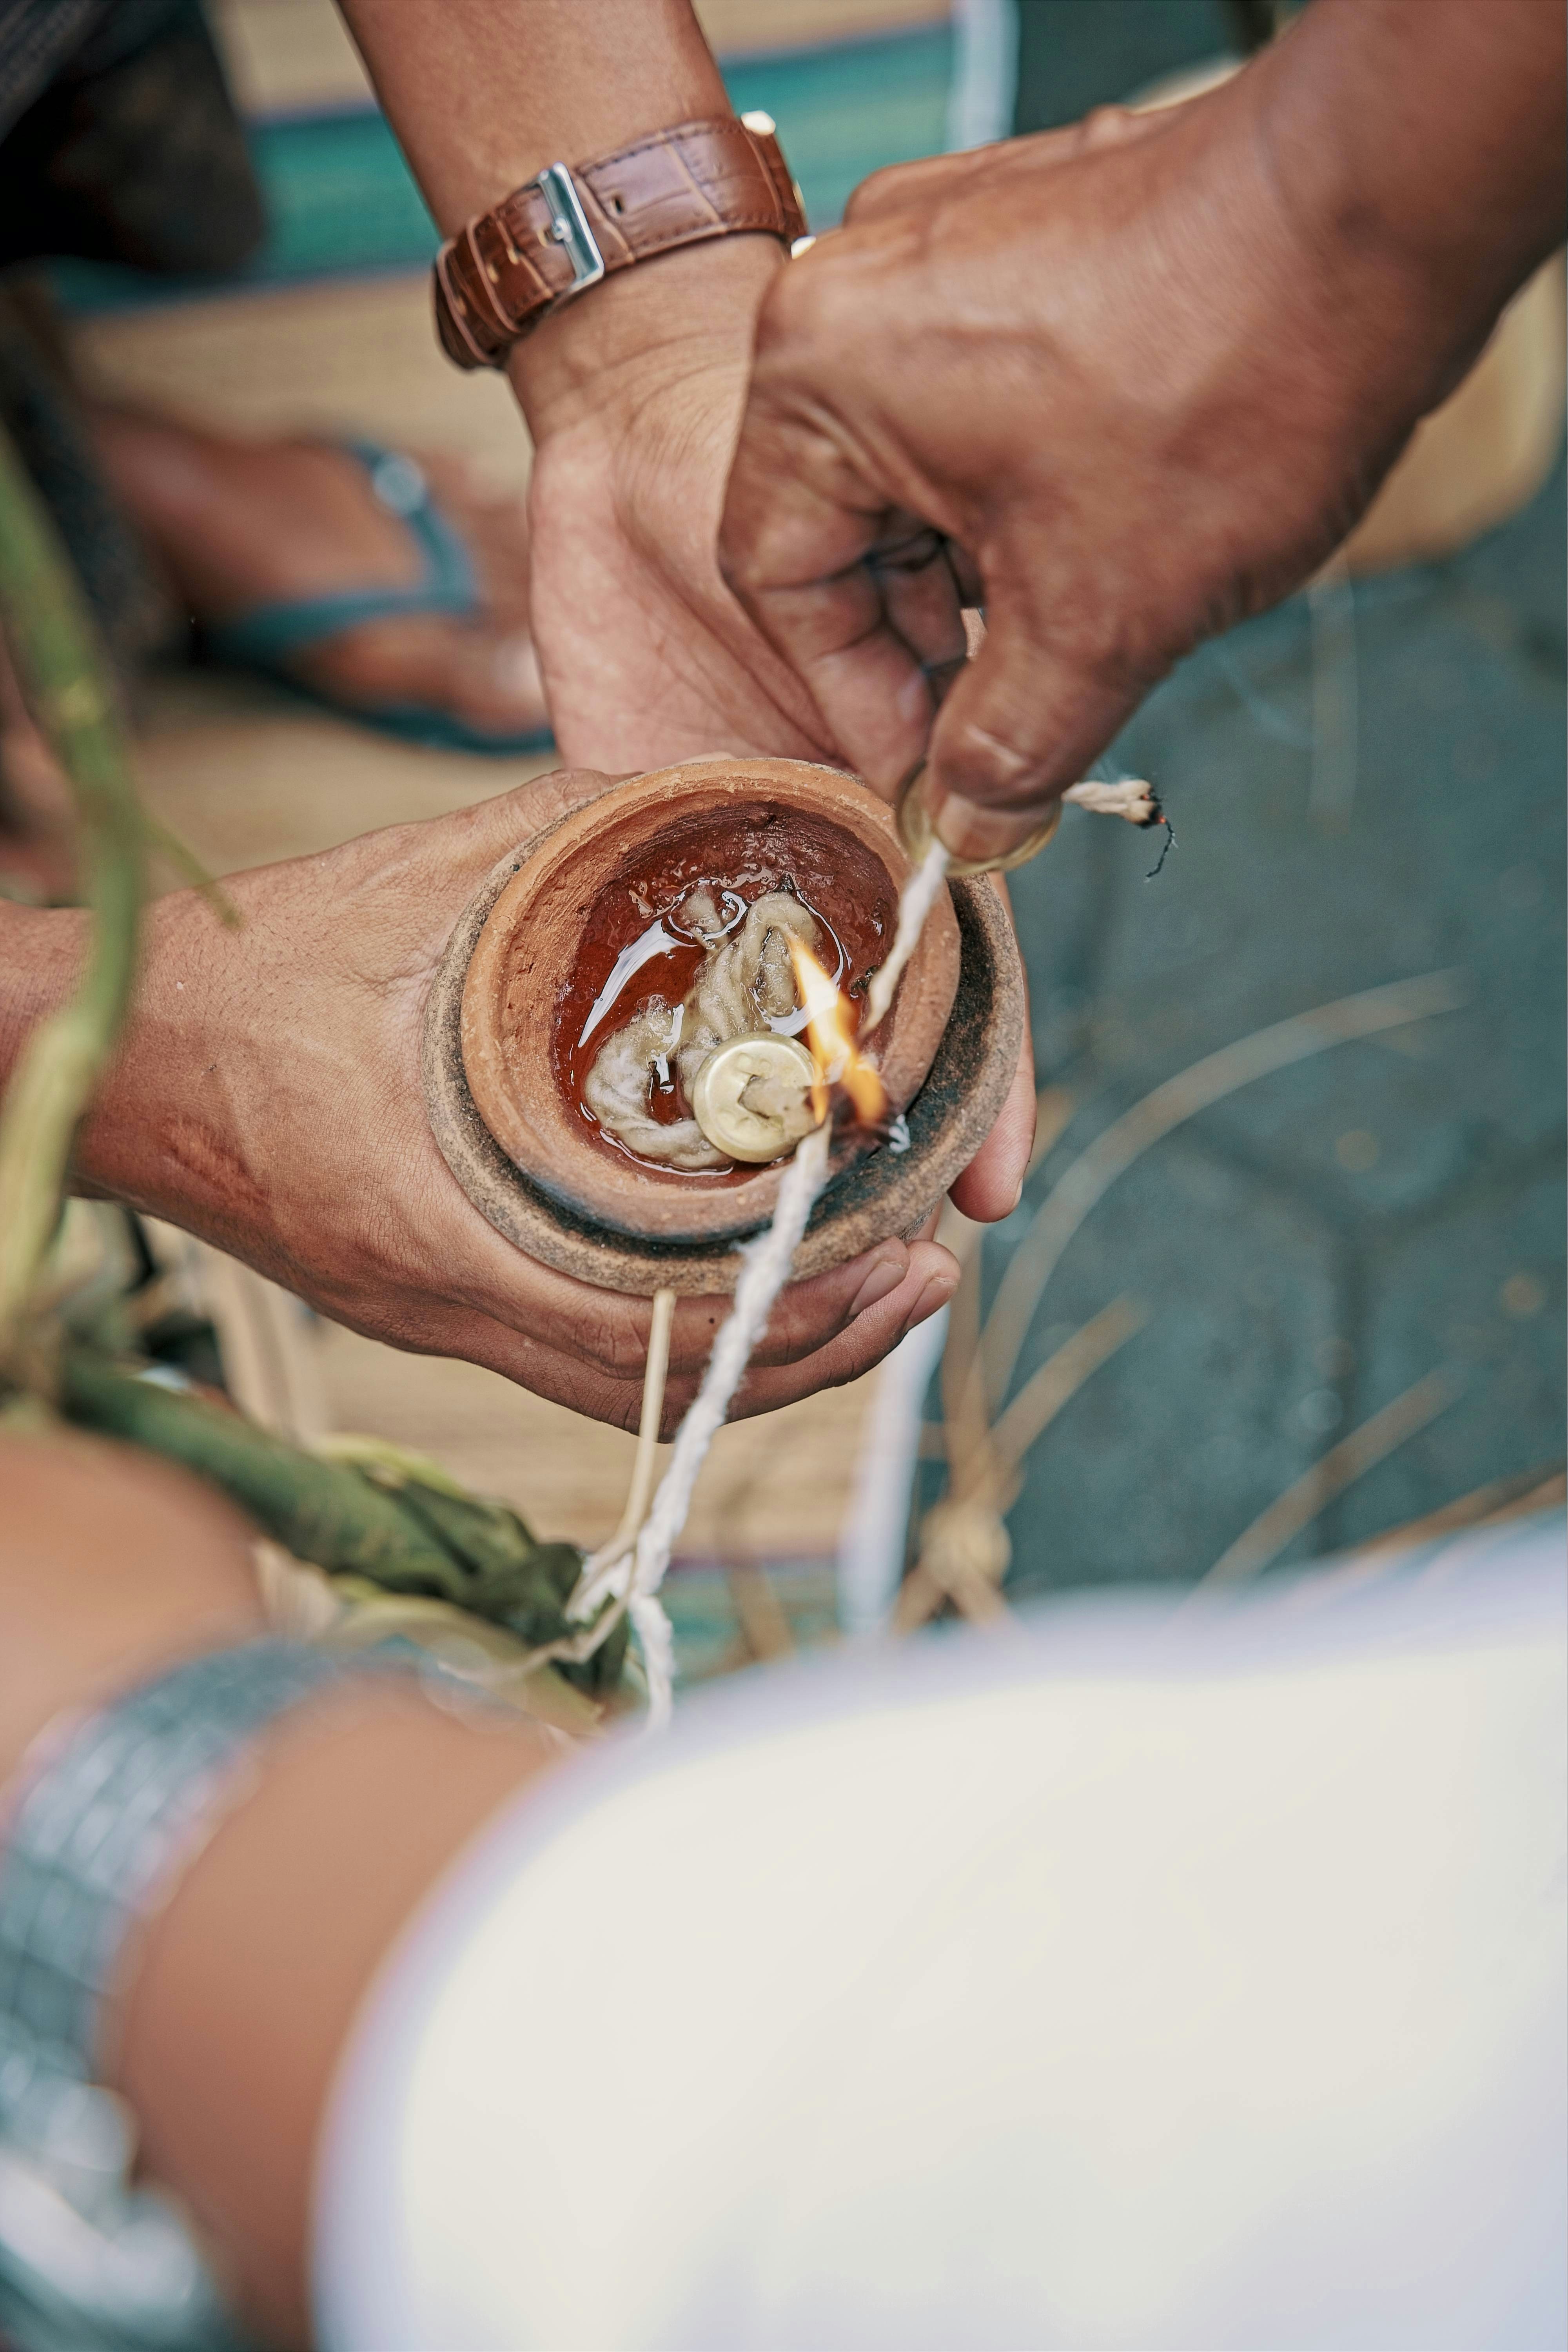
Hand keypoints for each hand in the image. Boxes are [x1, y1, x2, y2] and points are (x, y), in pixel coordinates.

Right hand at [74, 769, 959, 1429]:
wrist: (120, 1056)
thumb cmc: (259, 972)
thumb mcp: (427, 886)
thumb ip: (574, 840)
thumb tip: (720, 796)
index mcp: (453, 1226)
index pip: (659, 1330)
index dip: (796, 1313)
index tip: (902, 1254)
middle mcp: (453, 1302)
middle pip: (671, 1383)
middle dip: (820, 1343)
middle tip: (926, 1272)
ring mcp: (439, 1319)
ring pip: (636, 1388)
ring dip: (764, 1351)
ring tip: (873, 1289)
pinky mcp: (430, 1306)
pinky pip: (584, 1361)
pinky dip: (684, 1338)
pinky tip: (748, 1287)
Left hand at [514, 241, 1033, 1216]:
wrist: (646, 431)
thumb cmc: (782, 469)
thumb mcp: (873, 589)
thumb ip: (902, 697)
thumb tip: (951, 791)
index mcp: (898, 794)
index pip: (958, 962)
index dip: (980, 1072)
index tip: (990, 1173)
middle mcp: (822, 842)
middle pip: (877, 1015)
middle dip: (905, 1130)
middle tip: (916, 1248)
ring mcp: (727, 854)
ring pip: (774, 1009)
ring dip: (803, 1114)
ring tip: (819, 1236)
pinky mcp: (625, 843)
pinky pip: (652, 957)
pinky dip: (681, 1046)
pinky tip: (692, 1141)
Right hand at [718, 2, 1564, 862]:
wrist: (1384, 211)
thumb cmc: (1224, 383)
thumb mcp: (1098, 619)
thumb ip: (1012, 744)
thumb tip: (971, 824)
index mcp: (822, 371)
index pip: (782, 577)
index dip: (856, 700)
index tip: (925, 775)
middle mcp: (863, 291)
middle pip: (847, 519)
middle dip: (928, 639)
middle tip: (999, 729)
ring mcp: (948, 249)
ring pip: (922, 465)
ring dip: (983, 573)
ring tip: (1066, 640)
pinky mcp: (1031, 237)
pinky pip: (988, 400)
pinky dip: (1027, 494)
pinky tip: (1102, 549)